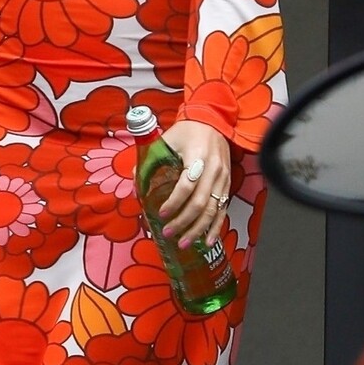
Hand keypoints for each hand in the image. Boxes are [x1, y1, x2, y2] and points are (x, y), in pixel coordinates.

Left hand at [156, 120, 231, 249]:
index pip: (187, 185)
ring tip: (183, 243)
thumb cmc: (186, 131)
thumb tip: (135, 185)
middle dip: (183, 221)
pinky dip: (215, 227)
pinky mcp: (228, 185)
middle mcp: (214, 170)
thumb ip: (149, 161)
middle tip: (168, 233)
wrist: (213, 121)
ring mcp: (223, 179)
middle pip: (200, 202)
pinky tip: (207, 241)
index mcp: (198, 157)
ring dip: (198, 229)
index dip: (174, 201)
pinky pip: (223, 209)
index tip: (160, 213)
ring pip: (213, 210)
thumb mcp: (165, 140)